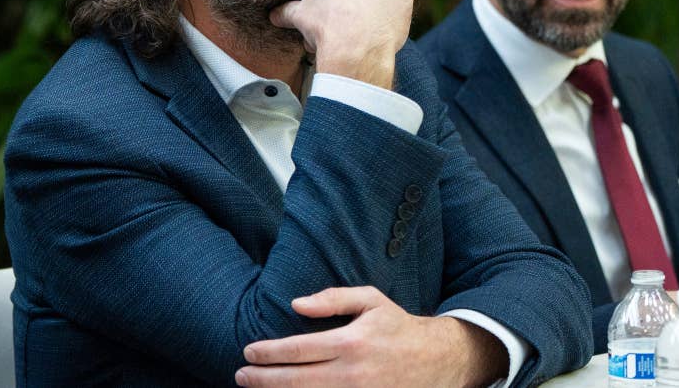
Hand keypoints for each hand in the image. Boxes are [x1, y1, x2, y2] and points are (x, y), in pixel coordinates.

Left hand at [234, 286, 507, 387]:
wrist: (437, 361)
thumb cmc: (397, 327)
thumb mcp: (370, 300)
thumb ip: (333, 298)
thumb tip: (296, 304)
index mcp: (352, 342)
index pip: (299, 349)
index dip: (269, 353)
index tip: (248, 352)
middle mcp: (353, 372)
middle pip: (297, 380)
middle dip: (263, 379)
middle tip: (241, 376)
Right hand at [270, 0, 411, 89]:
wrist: (356, 47)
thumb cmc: (324, 27)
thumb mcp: (299, 17)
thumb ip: (286, 11)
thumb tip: (274, 15)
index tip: (328, 7)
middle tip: (345, 18)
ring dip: (373, 2)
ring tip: (363, 26)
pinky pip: (397, 3)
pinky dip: (390, 14)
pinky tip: (379, 29)